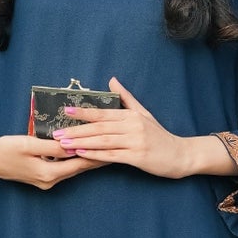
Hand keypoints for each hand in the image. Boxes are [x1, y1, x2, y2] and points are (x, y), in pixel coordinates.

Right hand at [0, 132, 103, 191]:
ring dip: (85, 158)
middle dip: (96, 158)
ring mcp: (45, 181)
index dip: (97, 155)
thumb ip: (53, 146)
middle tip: (115, 147)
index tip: (113, 147)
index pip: (80, 164)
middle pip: (79, 168)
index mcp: (48, 174)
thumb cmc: (5, 148)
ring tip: (103, 149)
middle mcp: (49, 181)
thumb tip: (75, 145)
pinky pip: (63, 168)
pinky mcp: (42, 177)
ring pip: (72, 169)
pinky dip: (73, 160)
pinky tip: (80, 151)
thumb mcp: (29, 144)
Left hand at [55, 78, 194, 178]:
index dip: (83, 112)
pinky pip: (112, 156)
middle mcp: (133, 126)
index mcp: (131, 115)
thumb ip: (126, 98)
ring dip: (82, 142)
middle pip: (99, 127)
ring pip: (103, 141)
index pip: (102, 113)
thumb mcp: (144, 113)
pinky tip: (81, 154)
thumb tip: (112, 80)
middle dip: (76, 130)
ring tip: (64, 144)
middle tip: (56, 133)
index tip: (64, 111)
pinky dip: (95, 155)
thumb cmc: (159, 135)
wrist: (181, 154)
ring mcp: (135, 142)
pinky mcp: (138, 157)